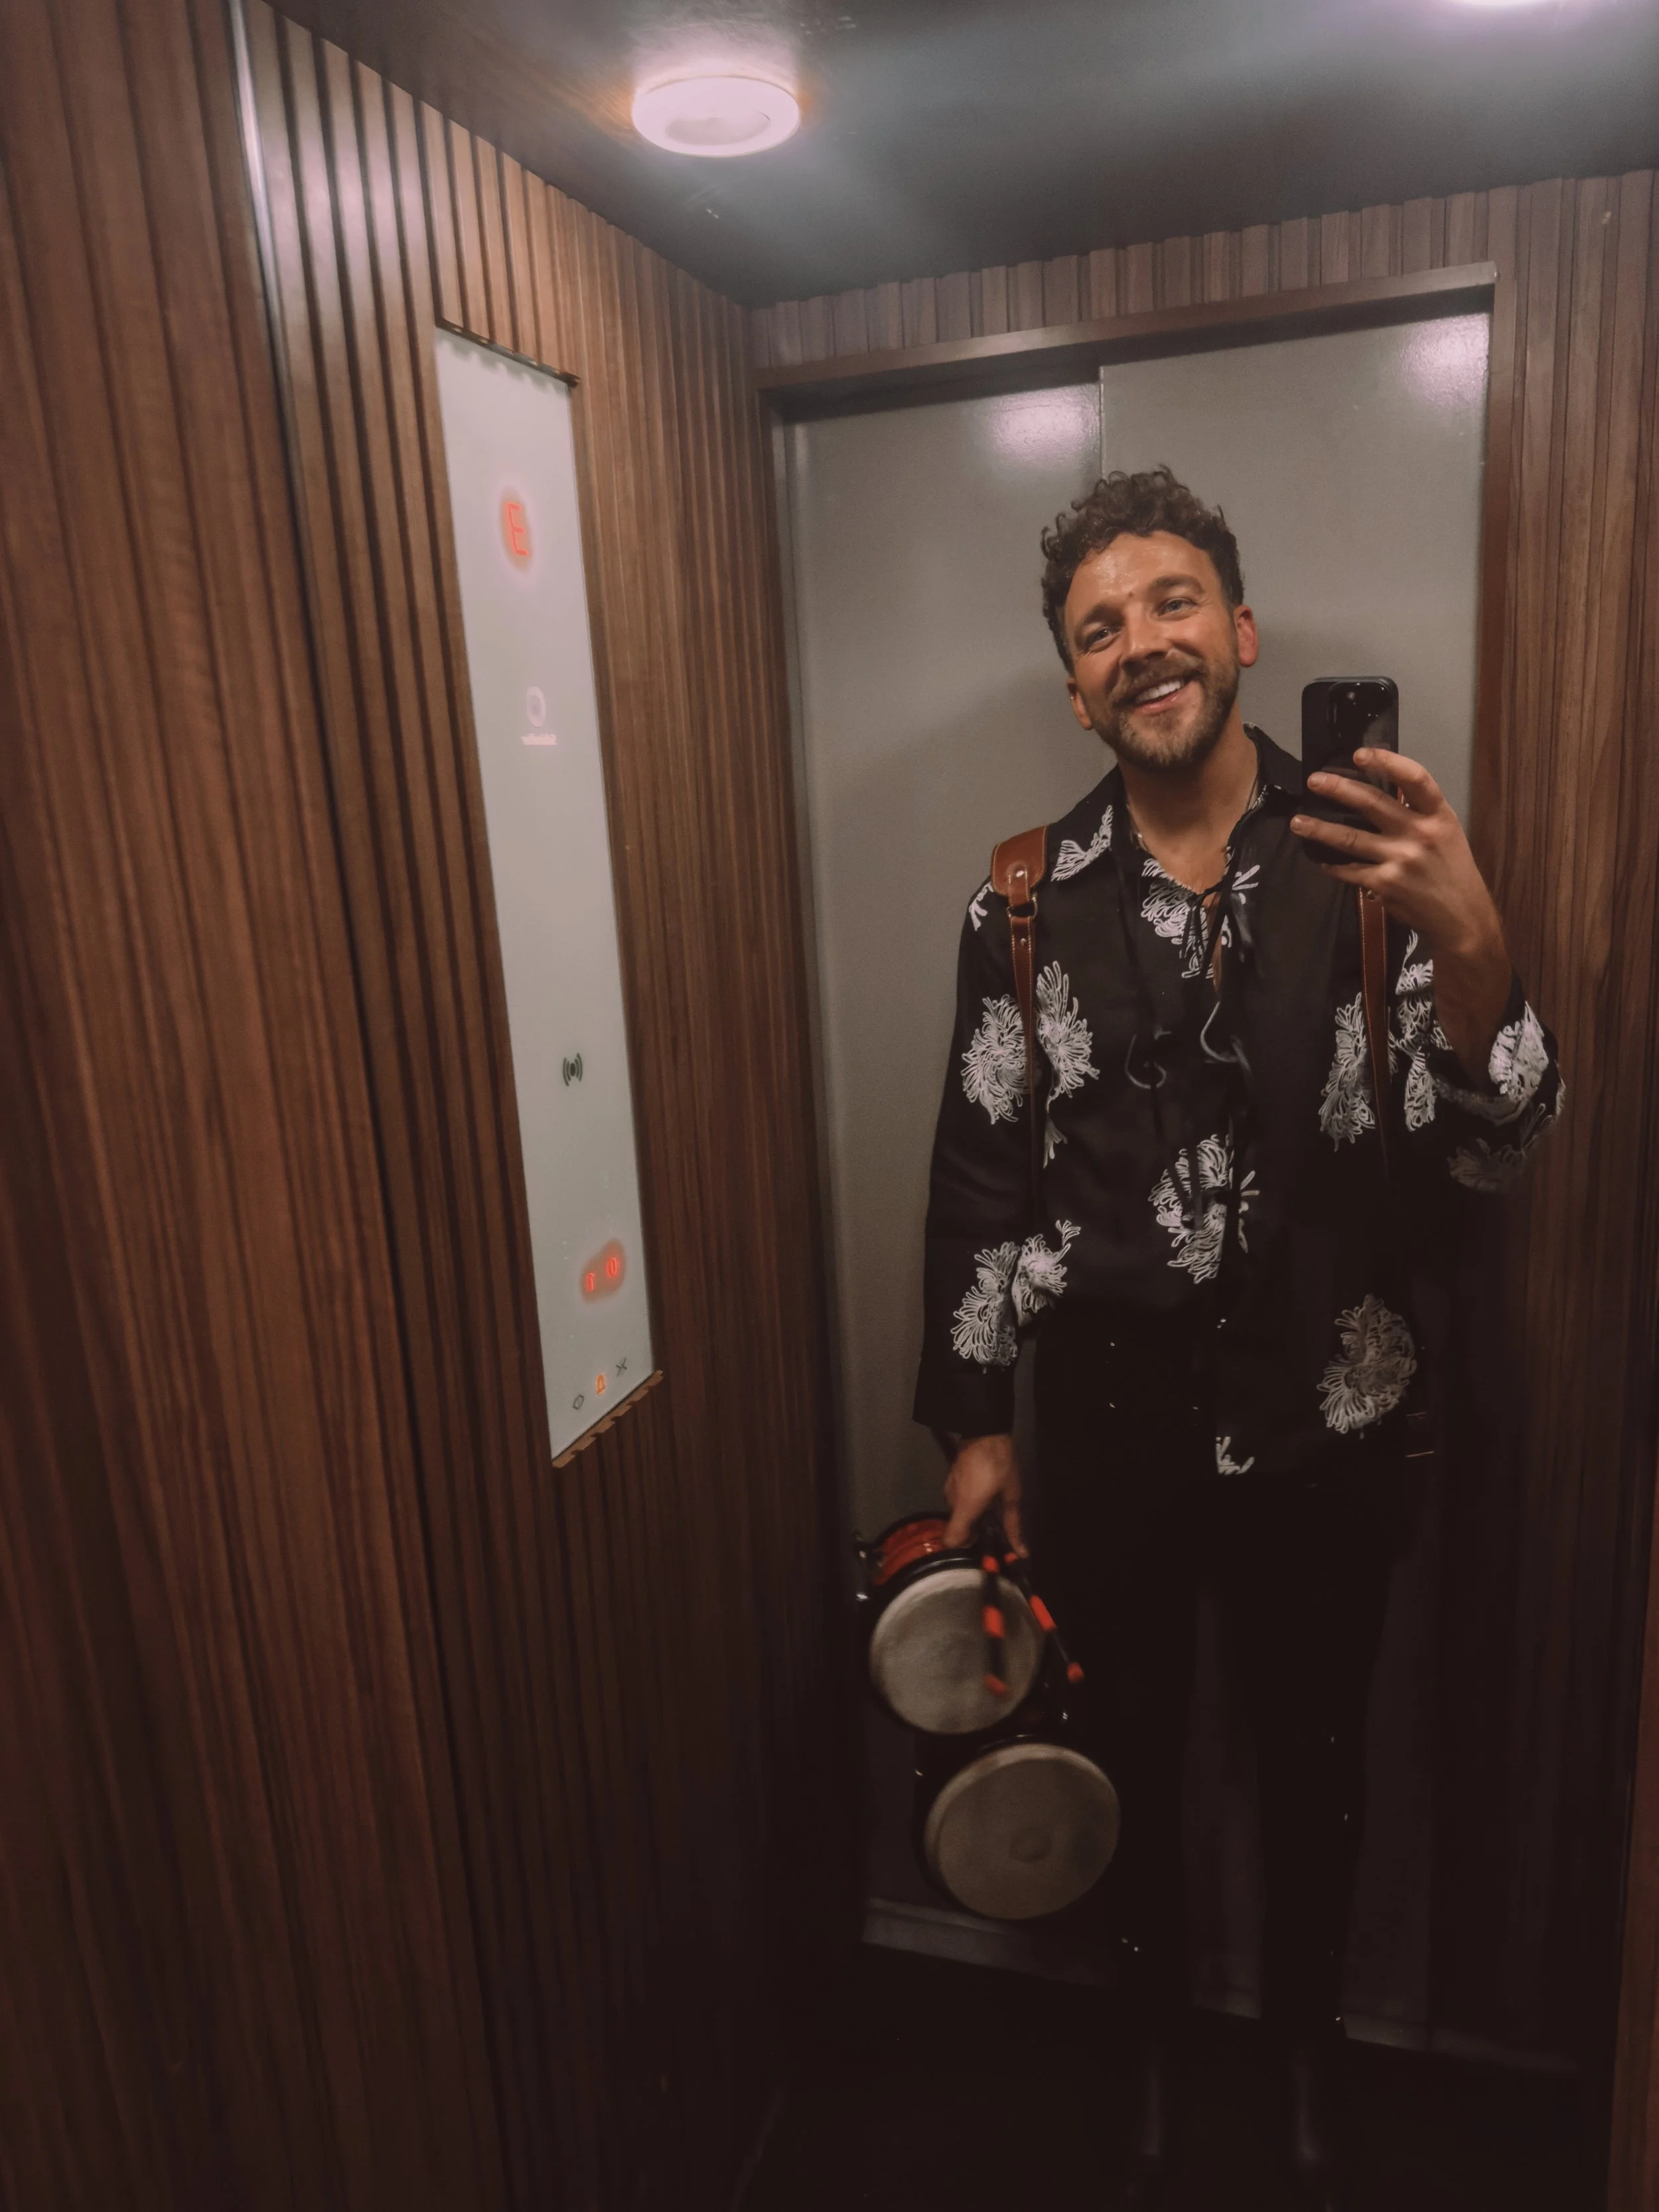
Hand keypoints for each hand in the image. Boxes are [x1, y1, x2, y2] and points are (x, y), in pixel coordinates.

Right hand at [943, 1433, 1024, 1552]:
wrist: (984, 1431)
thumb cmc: (999, 1465)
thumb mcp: (1011, 1496)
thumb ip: (1013, 1526)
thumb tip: (1022, 1552)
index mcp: (965, 1509)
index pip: (950, 1540)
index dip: (962, 1550)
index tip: (980, 1547)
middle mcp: (952, 1502)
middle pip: (957, 1527)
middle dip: (972, 1532)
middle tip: (992, 1529)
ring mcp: (949, 1489)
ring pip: (958, 1513)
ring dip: (971, 1516)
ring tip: (991, 1509)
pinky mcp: (950, 1479)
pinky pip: (957, 1500)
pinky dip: (968, 1504)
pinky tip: (983, 1495)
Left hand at [1290, 750, 1510, 1076]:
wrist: (1461, 917)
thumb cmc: (1450, 871)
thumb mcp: (1445, 834)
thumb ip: (1416, 813)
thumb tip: (1377, 792)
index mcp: (1439, 815)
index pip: (1415, 778)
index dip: (1388, 762)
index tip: (1360, 754)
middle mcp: (1420, 834)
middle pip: (1373, 803)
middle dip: (1339, 789)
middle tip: (1314, 781)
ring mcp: (1401, 860)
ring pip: (1350, 838)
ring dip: (1319, 829)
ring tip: (1298, 822)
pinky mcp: (1385, 884)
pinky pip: (1349, 870)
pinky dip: (1332, 864)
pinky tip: (1319, 859)